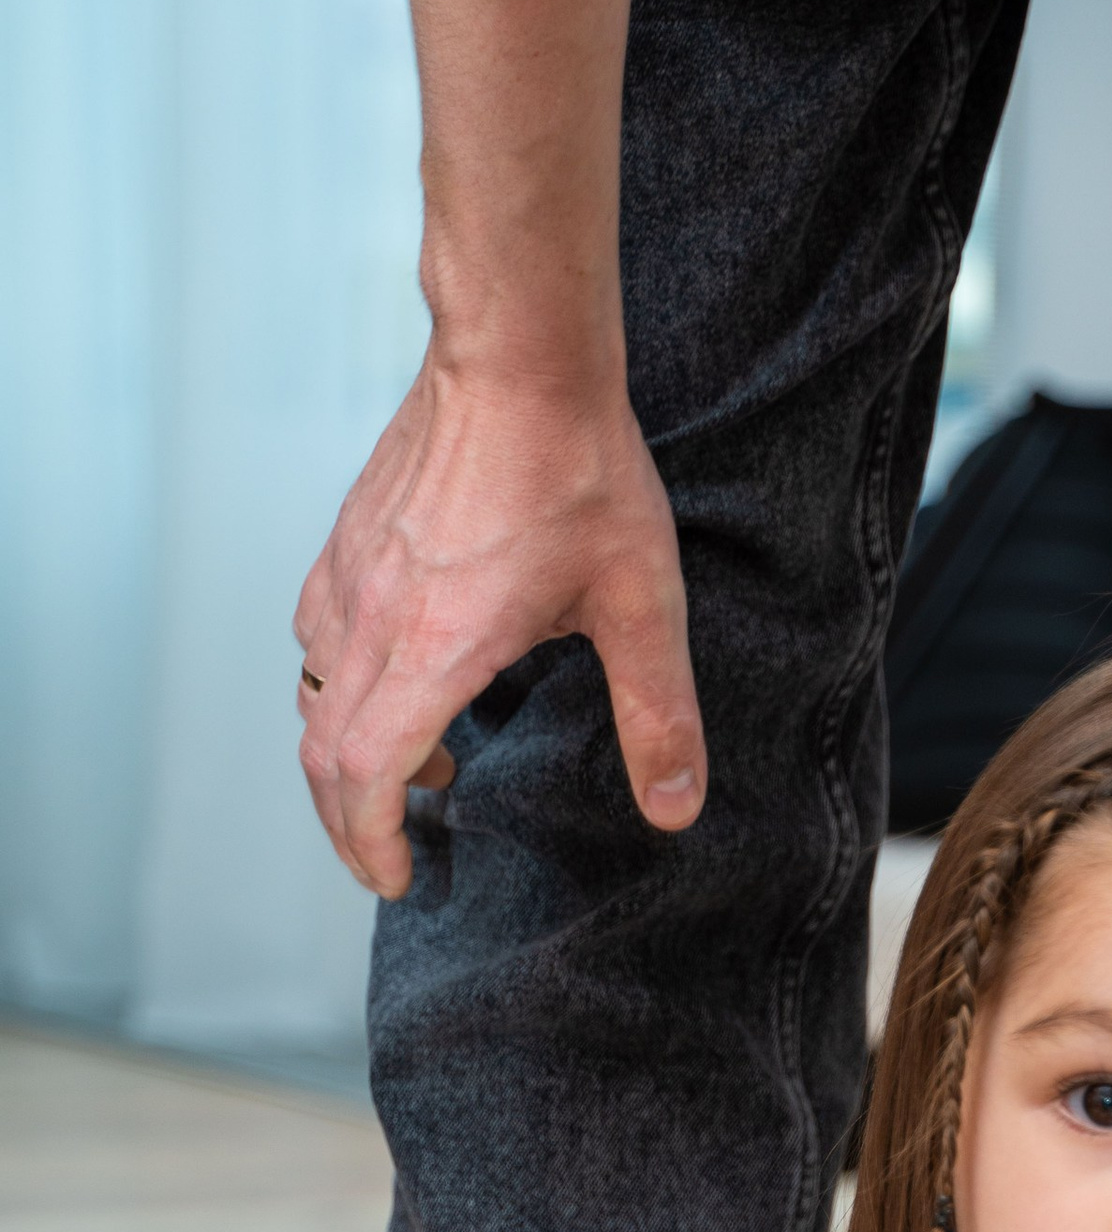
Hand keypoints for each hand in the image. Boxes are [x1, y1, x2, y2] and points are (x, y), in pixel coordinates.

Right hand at [293, 346, 705, 899]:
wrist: (519, 353)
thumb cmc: (581, 471)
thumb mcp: (642, 605)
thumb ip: (659, 715)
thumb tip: (675, 812)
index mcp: (435, 649)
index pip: (362, 776)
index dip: (368, 844)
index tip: (397, 879)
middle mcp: (373, 618)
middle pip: (324, 752)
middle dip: (349, 821)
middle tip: (394, 856)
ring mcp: (351, 574)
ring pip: (316, 694)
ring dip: (350, 752)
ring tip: (423, 769)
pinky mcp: (350, 539)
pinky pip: (319, 636)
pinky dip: (344, 688)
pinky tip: (401, 680)